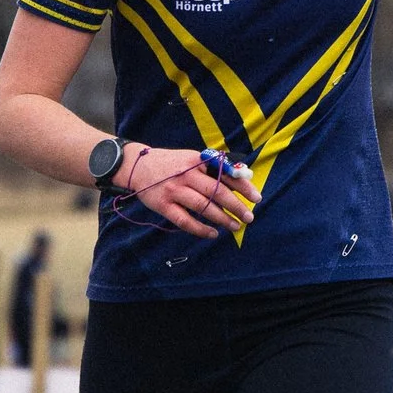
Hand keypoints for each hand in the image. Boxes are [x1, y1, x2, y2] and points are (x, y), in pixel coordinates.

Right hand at [122, 146, 259, 238]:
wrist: (136, 165)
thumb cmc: (170, 163)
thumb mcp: (191, 158)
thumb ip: (213, 167)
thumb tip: (243, 178)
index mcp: (196, 161)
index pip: (224, 173)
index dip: (242, 186)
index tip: (256, 198)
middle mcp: (186, 175)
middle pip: (216, 192)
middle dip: (236, 206)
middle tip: (249, 217)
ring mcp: (173, 191)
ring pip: (202, 207)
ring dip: (221, 218)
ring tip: (235, 226)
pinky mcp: (163, 205)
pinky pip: (184, 220)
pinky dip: (200, 229)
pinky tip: (212, 234)